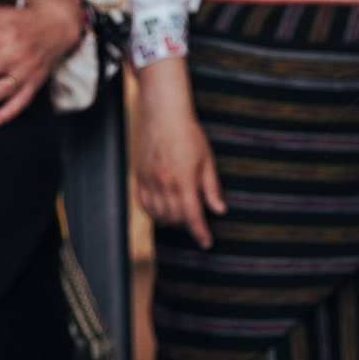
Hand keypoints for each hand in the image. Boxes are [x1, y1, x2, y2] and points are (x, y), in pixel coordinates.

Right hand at [135, 57, 225, 247]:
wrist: (163, 115)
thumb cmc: (190, 136)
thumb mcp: (208, 161)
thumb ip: (212, 188)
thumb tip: (219, 211)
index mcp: (184, 179)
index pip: (192, 215)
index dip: (200, 232)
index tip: (206, 243)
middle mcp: (163, 182)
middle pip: (175, 217)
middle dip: (188, 223)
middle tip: (197, 218)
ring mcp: (148, 180)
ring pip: (158, 214)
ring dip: (171, 220)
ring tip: (182, 214)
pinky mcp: (138, 176)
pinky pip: (144, 204)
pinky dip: (154, 212)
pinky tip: (164, 210)